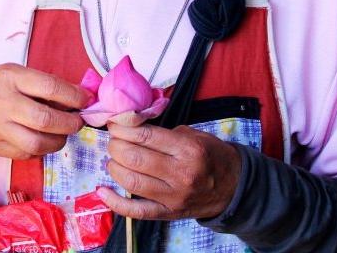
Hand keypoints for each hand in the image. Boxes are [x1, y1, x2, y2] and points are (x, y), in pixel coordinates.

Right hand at [0, 64, 91, 159]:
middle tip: (77, 122)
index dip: (73, 97)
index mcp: (10, 77)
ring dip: (58, 141)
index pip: (49, 87)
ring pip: (37, 143)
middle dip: (70, 124)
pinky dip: (40, 150)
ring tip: (61, 135)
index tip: (85, 101)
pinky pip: (26, 154)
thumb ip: (43, 84)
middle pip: (45, 120)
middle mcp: (1, 102)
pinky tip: (42, 141)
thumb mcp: (16, 74)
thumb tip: (79, 98)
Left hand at [98, 123, 240, 219]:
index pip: (145, 136)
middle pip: (134, 158)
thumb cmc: (210, 155)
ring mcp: (174, 197)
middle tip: (113, 140)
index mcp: (188, 150)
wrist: (234, 187)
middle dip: (115, 145)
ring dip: (114, 167)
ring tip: (113, 158)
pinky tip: (102, 191)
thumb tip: (128, 125)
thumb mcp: (193, 134)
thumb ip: (162, 131)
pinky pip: (137, 211)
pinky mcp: (169, 213)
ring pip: (131, 182)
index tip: (114, 123)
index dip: (122, 127)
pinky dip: (115, 203)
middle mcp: (181, 174)